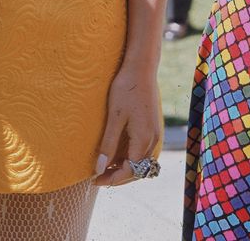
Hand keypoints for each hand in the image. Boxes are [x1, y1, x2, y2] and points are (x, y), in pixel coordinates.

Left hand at [92, 62, 161, 185]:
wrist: (141, 68)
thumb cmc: (126, 89)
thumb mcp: (114, 117)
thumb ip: (108, 144)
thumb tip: (100, 169)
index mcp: (144, 139)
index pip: (130, 171)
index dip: (112, 179)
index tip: (95, 180)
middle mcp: (153, 140)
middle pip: (138, 170)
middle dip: (118, 176)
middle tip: (98, 177)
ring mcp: (155, 133)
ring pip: (141, 162)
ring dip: (125, 167)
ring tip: (105, 166)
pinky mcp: (153, 127)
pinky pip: (143, 150)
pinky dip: (130, 156)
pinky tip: (116, 152)